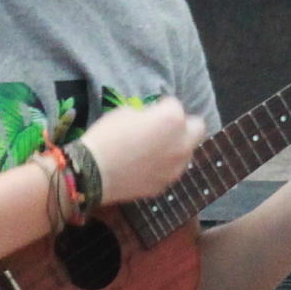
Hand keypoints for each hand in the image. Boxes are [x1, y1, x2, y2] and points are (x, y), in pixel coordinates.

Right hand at [76, 97, 204, 202]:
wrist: (93, 173)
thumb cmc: (107, 136)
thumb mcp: (126, 112)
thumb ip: (148, 114)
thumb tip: (151, 119)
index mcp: (173, 119)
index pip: (175, 105)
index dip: (161, 106)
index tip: (151, 110)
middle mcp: (182, 143)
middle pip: (197, 128)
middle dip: (184, 125)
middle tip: (164, 127)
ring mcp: (176, 167)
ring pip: (187, 152)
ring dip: (176, 146)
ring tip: (155, 149)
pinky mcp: (166, 184)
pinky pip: (172, 170)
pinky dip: (164, 165)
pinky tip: (146, 166)